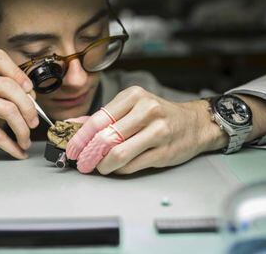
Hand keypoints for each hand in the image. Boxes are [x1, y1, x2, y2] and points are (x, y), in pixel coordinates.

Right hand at [0, 49, 38, 163]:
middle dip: (29, 107)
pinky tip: (17, 151)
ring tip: (25, 139)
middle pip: (9, 86)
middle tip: (34, 122)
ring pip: (8, 109)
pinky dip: (12, 145)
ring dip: (23, 129)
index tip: (29, 90)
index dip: (18, 73)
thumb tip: (30, 98)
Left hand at [67, 86, 225, 174]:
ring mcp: (158, 131)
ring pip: (118, 154)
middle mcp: (146, 110)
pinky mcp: (164, 152)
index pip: (98, 119)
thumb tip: (72, 125)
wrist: (194, 124)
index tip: (72, 149)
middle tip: (82, 163)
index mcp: (133, 96)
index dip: (80, 137)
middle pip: (106, 137)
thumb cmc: (158, 115)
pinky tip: (116, 167)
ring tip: (98, 167)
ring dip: (102, 165)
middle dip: (89, 154)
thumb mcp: (131, 106)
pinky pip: (132, 165)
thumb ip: (103, 116)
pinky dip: (119, 169)